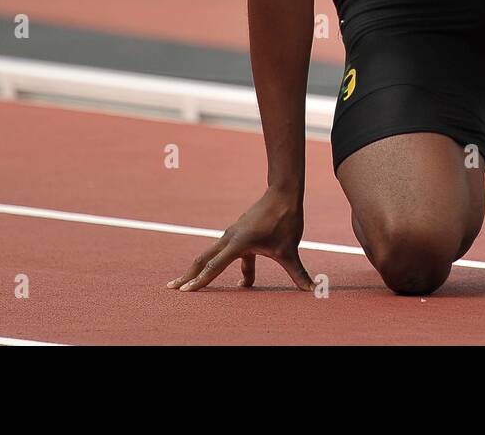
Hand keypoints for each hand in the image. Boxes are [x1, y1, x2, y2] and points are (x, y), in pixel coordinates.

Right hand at [167, 189, 312, 291]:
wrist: (283, 193)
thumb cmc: (286, 220)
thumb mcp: (290, 250)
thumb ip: (298, 273)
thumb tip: (312, 290)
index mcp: (239, 243)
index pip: (215, 266)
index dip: (200, 281)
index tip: (184, 291)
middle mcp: (230, 238)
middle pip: (203, 259)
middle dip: (188, 275)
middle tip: (171, 288)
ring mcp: (233, 235)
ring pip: (212, 255)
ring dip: (201, 270)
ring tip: (190, 284)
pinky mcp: (239, 234)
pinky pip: (227, 253)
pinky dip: (223, 265)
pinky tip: (243, 281)